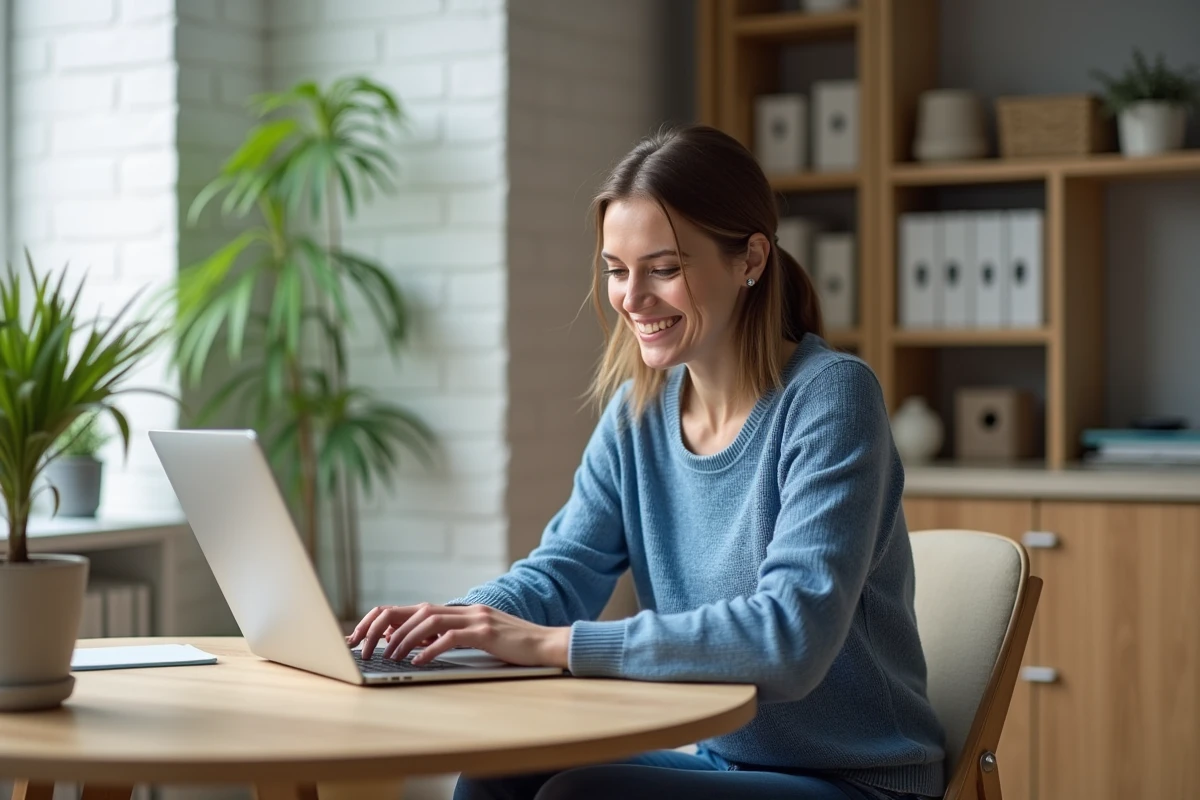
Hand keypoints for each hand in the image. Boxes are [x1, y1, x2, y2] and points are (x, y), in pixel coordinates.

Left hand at [346, 603, 569, 667]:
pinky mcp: (487, 632)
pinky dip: (431, 649)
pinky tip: (418, 662)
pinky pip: (452, 637)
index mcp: (458, 612)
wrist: (548, 646)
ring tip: (388, 656)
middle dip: (384, 627)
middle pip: (414, 610)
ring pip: (429, 621)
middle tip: (365, 646)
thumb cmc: (512, 648)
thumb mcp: (476, 640)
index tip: (364, 637)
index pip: (413, 609)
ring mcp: (476, 618)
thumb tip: (414, 645)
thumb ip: (448, 638)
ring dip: (403, 639)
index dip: (385, 620)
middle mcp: (464, 610)